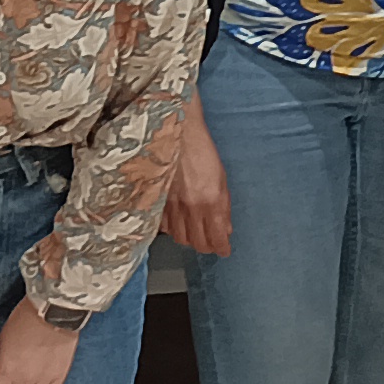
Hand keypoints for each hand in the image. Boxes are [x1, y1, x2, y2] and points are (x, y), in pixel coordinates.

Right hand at [162, 105, 231, 255]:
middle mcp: (191, 208)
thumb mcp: (221, 178)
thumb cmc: (202, 151)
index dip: (222, 248)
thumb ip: (224, 206)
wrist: (175, 133)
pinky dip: (173, 229)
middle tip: (211, 242)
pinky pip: (164, 227)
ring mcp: (172, 206)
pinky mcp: (157, 202)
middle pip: (198, 243)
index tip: (224, 249)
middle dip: (207, 246)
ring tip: (195, 232)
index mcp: (210, 201)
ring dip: (190, 238)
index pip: (217, 238)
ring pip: (180, 238)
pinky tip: (179, 222)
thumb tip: (226, 228)